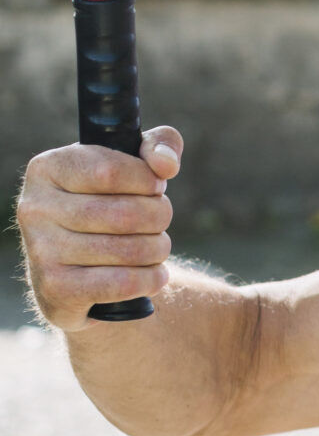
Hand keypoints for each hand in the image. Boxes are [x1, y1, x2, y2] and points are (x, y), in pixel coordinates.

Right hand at [17, 128, 181, 330]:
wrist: (80, 272)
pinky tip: (154, 274)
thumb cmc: (112, 204)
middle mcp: (35, 209)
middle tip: (160, 220)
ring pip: (127, 250)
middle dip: (159, 216)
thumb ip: (160, 145)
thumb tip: (166, 164)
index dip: (147, 180)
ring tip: (156, 246)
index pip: (110, 171)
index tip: (155, 186)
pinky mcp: (55, 290)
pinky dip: (150, 278)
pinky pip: (121, 283)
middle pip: (124, 214)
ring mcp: (41, 251)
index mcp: (47, 169)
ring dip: (158, 249)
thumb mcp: (133, 163)